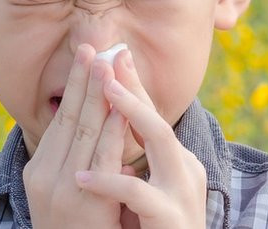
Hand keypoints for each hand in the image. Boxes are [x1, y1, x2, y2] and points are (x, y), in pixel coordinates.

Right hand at [23, 44, 133, 227]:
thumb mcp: (64, 195)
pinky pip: (101, 158)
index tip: (86, 57)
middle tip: (92, 46)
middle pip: (68, 118)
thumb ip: (74, 165)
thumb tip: (92, 132)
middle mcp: (44, 175)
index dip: (74, 88)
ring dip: (98, 95)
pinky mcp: (81, 202)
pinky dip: (112, 130)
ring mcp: (61, 188)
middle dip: (82, 80)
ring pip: (84, 132)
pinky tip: (121, 107)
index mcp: (39, 170)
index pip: (60, 120)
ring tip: (108, 64)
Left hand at [74, 49, 206, 228]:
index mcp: (175, 162)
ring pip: (160, 140)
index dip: (132, 85)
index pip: (150, 116)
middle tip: (109, 58)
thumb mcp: (143, 193)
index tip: (112, 55)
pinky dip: (108, 182)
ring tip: (103, 91)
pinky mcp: (171, 218)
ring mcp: (182, 193)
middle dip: (133, 85)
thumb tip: (111, 134)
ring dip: (129, 112)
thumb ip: (132, 164)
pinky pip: (137, 193)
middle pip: (157, 117)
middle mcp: (185, 170)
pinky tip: (82, 177)